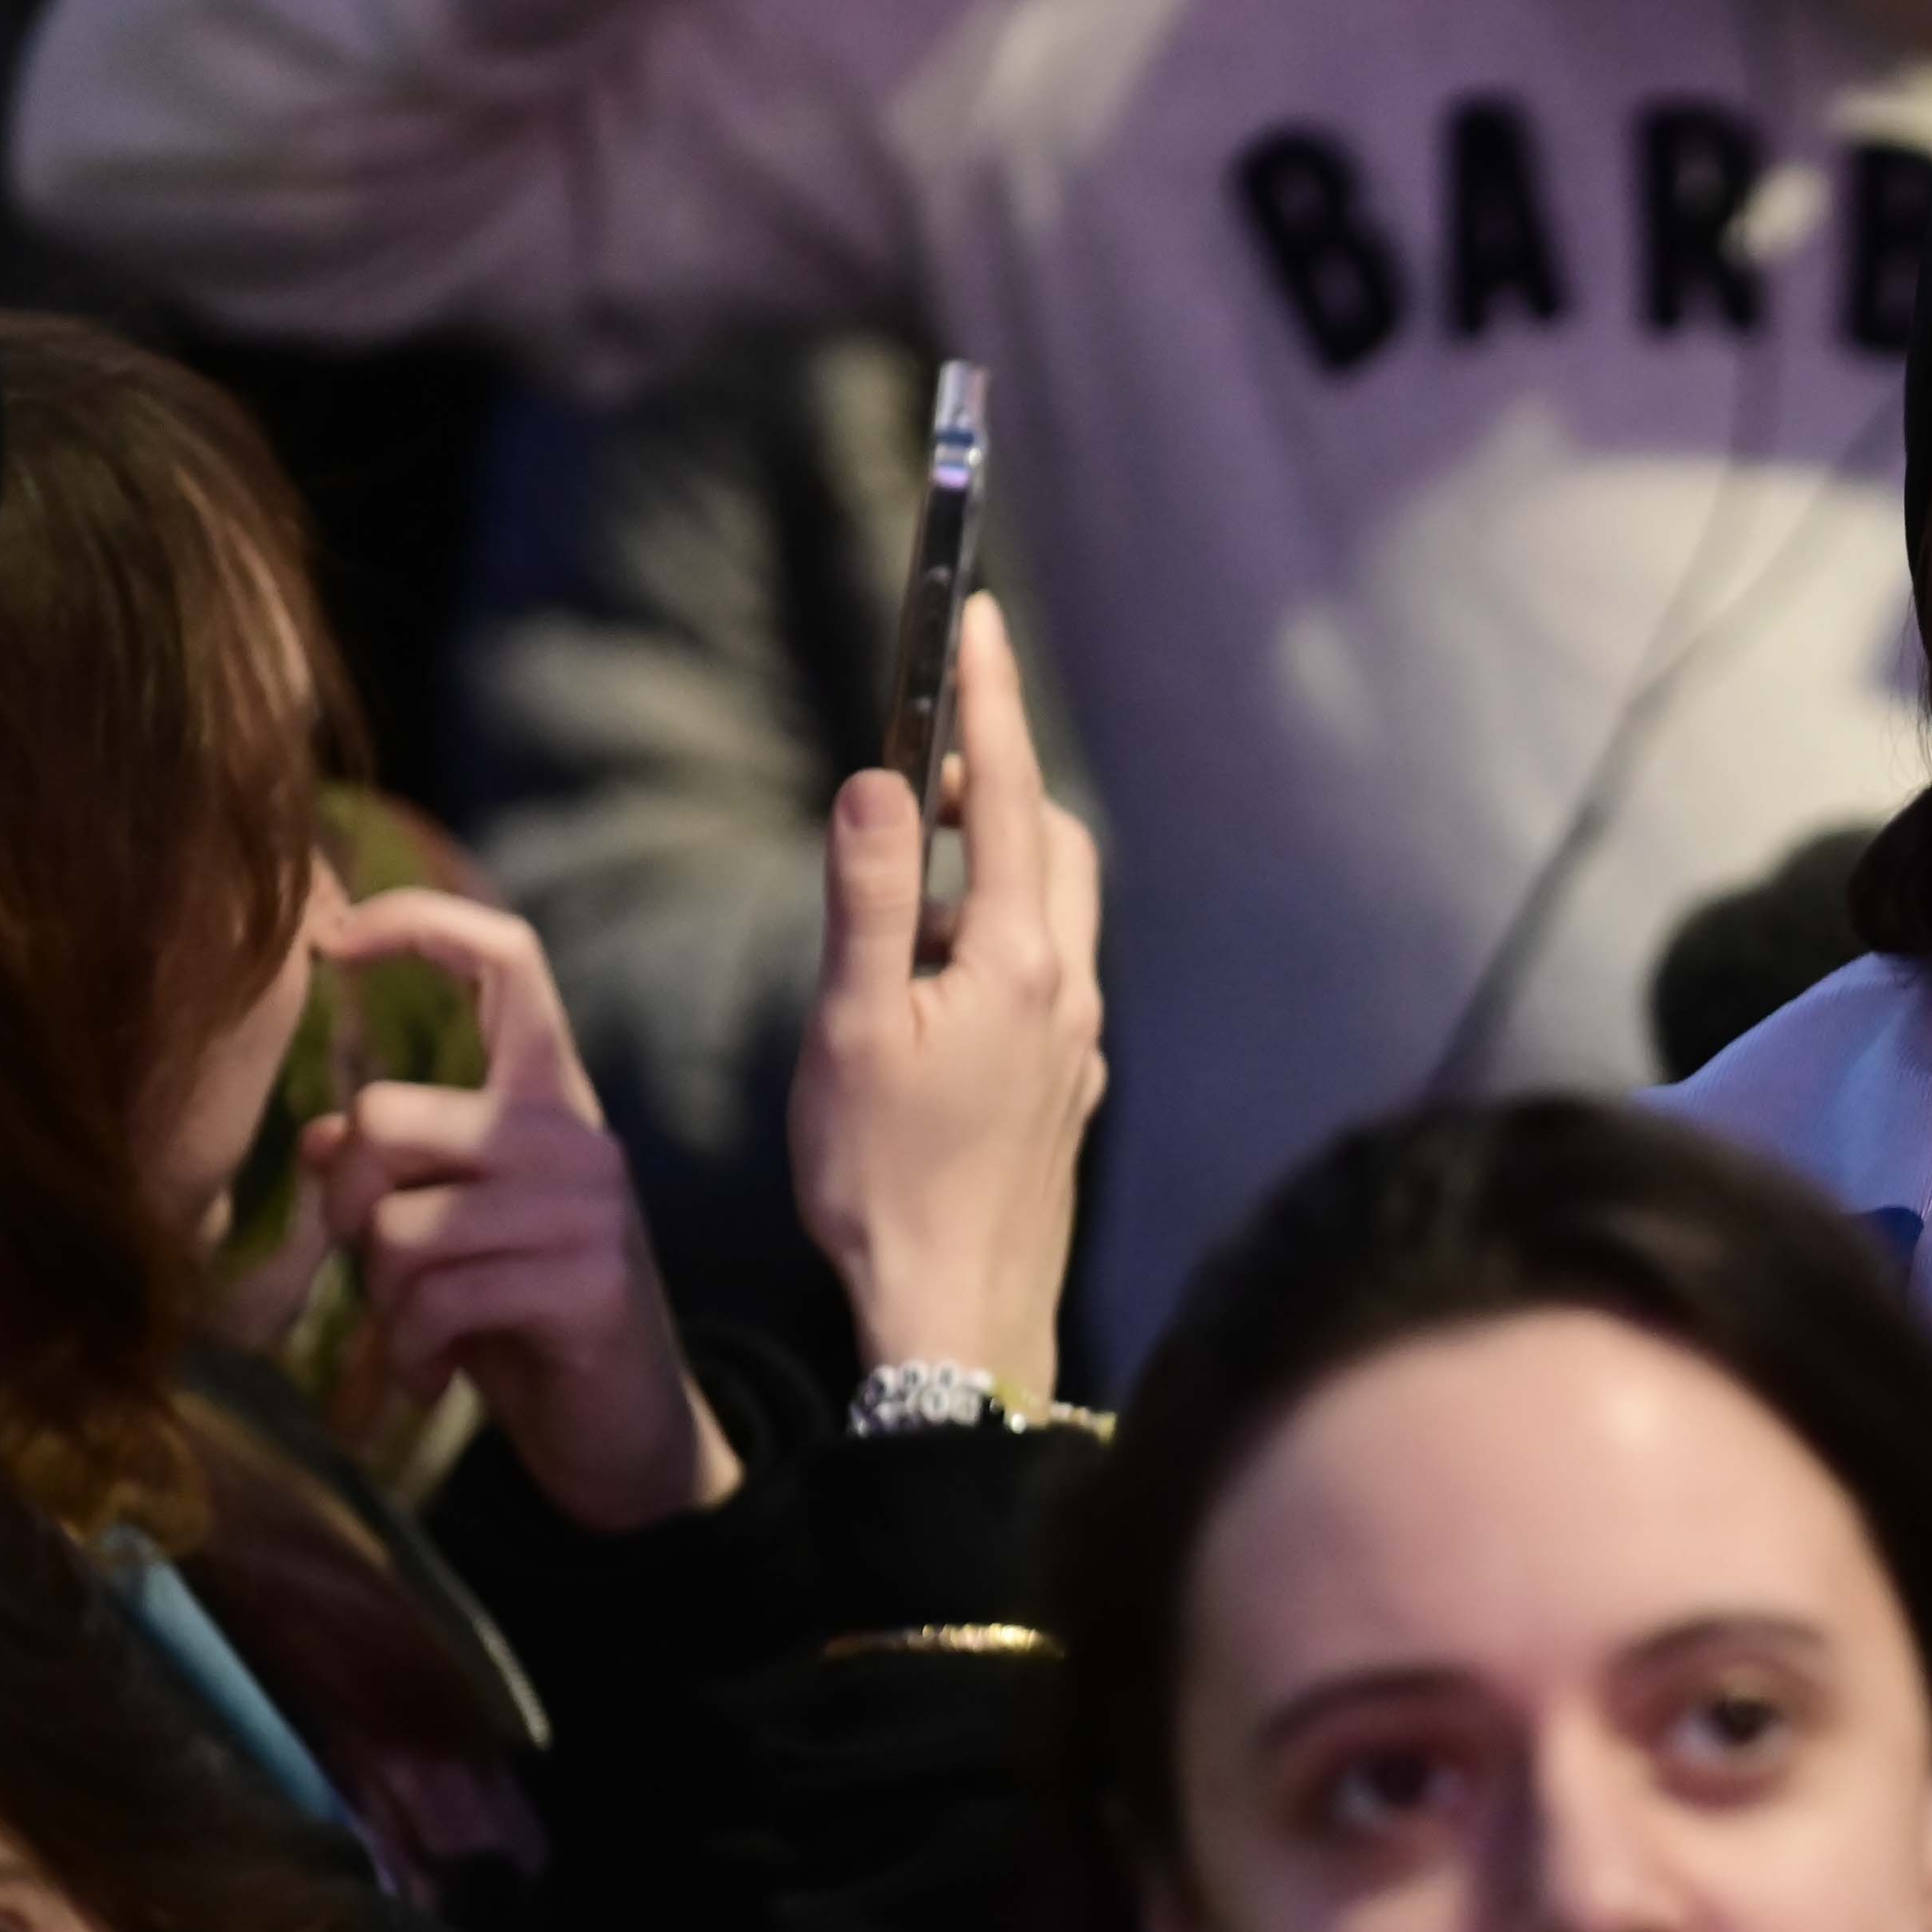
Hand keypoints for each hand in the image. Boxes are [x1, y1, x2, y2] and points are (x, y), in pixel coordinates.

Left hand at [308, 894, 743, 1533]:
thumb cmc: (526, 1321)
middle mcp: (578, 1134)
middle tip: (381, 1269)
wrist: (627, 1436)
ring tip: (421, 1332)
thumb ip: (396, 1173)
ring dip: (384, 1300)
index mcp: (549, 1098)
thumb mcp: (453, 1232)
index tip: (329, 936)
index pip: (506, 961)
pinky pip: (437, 1299)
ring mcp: (590, 1208)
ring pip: (400, 1223)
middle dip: (348, 1207)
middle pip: (387, 1115)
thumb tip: (315, 1137)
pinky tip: (436, 1373)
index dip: (416, 924)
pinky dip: (413, 1351)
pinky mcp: (586, 1284)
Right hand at [793, 592, 1104, 1400]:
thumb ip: (866, 899)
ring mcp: (1079, 1039)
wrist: (959, 1313)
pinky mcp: (1070, 1085)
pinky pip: (1047, 975)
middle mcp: (1068, 988)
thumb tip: (876, 783)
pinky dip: (998, 937)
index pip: (1003, 794)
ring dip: (992, 865)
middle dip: (991, 783)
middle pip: (1046, 841)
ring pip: (1053, 910)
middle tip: (916, 767)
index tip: (974, 618)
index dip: (986, 699)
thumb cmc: (886, 1181)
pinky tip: (939, 983)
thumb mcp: (852, 1029)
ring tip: (906, 881)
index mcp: (1019, 960)